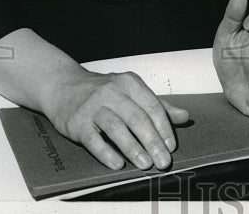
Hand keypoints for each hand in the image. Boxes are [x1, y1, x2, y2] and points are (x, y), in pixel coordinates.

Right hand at [40, 67, 188, 170]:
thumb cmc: (104, 92)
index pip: (152, 106)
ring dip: (133, 148)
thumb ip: (159, 106)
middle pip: (137, 118)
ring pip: (117, 128)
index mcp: (130, 84)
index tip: (171, 146)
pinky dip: (106, 153)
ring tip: (146, 164)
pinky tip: (117, 164)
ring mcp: (94, 106)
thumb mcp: (133, 92)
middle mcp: (113, 92)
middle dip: (153, 142)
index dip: (164, 128)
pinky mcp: (77, 122)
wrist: (64, 86)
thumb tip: (185, 117)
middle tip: (163, 161)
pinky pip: (93, 139)